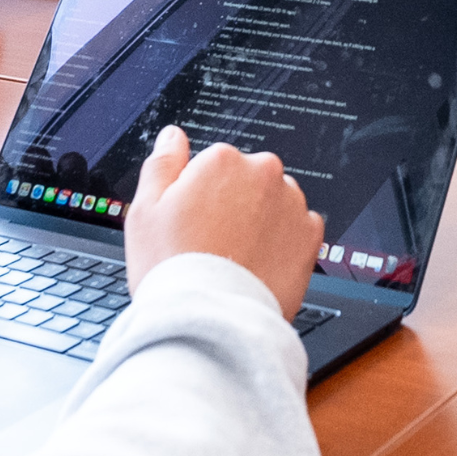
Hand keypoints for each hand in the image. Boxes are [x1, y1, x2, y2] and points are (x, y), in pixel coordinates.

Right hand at [125, 125, 323, 320]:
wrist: (210, 319)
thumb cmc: (173, 267)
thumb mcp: (145, 209)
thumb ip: (162, 163)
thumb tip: (173, 136)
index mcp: (222, 160)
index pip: (212, 164)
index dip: (197, 194)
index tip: (191, 219)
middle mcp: (263, 174)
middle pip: (246, 179)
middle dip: (232, 202)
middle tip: (210, 240)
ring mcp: (291, 205)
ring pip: (274, 202)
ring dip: (259, 219)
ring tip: (234, 255)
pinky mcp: (311, 237)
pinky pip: (297, 228)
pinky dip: (282, 241)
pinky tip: (258, 261)